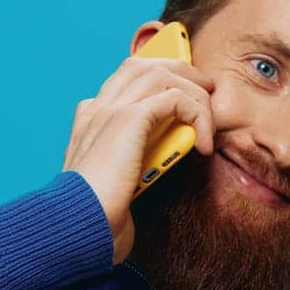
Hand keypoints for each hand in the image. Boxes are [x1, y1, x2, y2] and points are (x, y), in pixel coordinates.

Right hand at [61, 43, 215, 262]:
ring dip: (194, 93)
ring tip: (210, 120)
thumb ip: (131, 166)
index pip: (125, 78)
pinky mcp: (128, 119)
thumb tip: (154, 167)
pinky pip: (175, 98)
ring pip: (162, 75)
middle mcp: (97, 109)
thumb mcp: (116, 185)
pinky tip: (203, 144)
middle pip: (144, 66)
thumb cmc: (96, 216)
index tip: (187, 92)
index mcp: (90, 120)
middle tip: (208, 90)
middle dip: (182, 72)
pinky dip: (197, 115)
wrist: (79, 223)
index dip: (159, 76)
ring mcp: (110, 110)